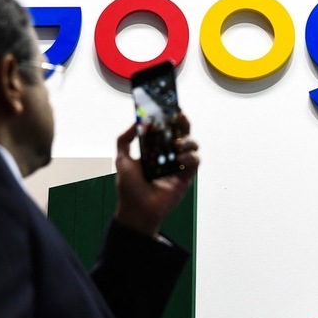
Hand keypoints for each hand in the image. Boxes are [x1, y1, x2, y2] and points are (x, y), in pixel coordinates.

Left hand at [113, 113, 198, 237]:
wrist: (137, 209)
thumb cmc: (129, 187)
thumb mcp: (122, 159)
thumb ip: (124, 139)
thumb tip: (135, 122)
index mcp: (156, 150)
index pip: (166, 130)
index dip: (171, 118)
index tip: (171, 108)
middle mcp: (170, 156)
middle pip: (183, 134)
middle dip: (183, 123)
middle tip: (180, 117)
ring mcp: (179, 166)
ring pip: (193, 146)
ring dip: (188, 141)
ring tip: (177, 144)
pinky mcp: (186, 177)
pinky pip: (195, 162)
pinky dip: (190, 157)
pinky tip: (180, 159)